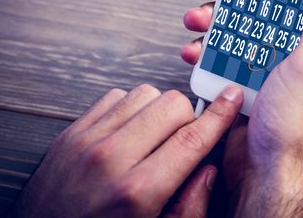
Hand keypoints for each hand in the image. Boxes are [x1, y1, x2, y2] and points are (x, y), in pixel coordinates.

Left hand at [11, 84, 242, 216]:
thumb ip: (190, 208)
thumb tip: (208, 171)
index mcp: (139, 191)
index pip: (193, 138)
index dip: (220, 115)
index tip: (232, 99)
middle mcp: (111, 159)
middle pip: (172, 106)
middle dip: (188, 118)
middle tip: (185, 141)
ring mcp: (86, 142)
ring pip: (145, 94)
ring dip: (158, 111)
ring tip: (155, 138)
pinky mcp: (70, 134)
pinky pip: (114, 97)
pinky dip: (130, 109)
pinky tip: (131, 133)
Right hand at [182, 0, 302, 216]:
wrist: (269, 178)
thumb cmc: (300, 130)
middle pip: (267, 10)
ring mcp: (277, 72)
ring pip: (244, 32)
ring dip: (215, 22)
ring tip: (196, 20)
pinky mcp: (254, 87)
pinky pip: (230, 58)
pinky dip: (210, 51)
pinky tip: (196, 50)